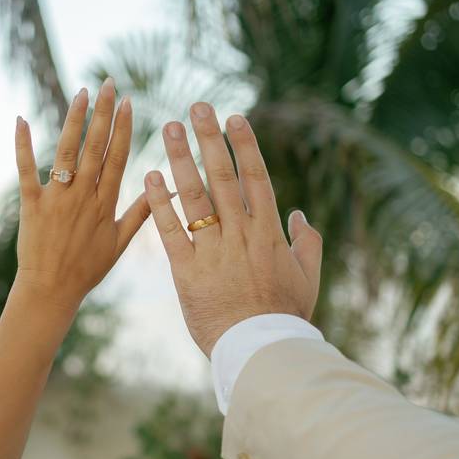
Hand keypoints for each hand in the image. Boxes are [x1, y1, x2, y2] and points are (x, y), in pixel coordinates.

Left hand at [14, 78, 150, 310]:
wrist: (51, 290)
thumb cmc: (87, 269)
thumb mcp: (120, 242)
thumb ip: (142, 213)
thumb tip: (165, 190)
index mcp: (106, 203)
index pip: (117, 157)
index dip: (124, 128)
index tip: (130, 102)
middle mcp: (83, 196)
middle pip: (95, 147)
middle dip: (103, 113)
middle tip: (108, 84)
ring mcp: (57, 199)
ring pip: (66, 152)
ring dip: (73, 120)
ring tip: (81, 93)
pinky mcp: (31, 205)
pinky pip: (26, 170)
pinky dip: (22, 145)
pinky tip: (21, 119)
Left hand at [144, 102, 322, 356]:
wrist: (260, 350)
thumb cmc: (285, 316)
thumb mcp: (308, 278)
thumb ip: (307, 244)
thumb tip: (300, 215)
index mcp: (268, 232)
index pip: (255, 179)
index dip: (244, 146)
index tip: (234, 118)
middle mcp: (240, 233)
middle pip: (222, 177)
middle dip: (209, 139)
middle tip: (196, 108)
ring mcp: (213, 250)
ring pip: (194, 196)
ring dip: (180, 158)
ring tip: (167, 128)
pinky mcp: (187, 271)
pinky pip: (171, 230)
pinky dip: (159, 203)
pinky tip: (149, 176)